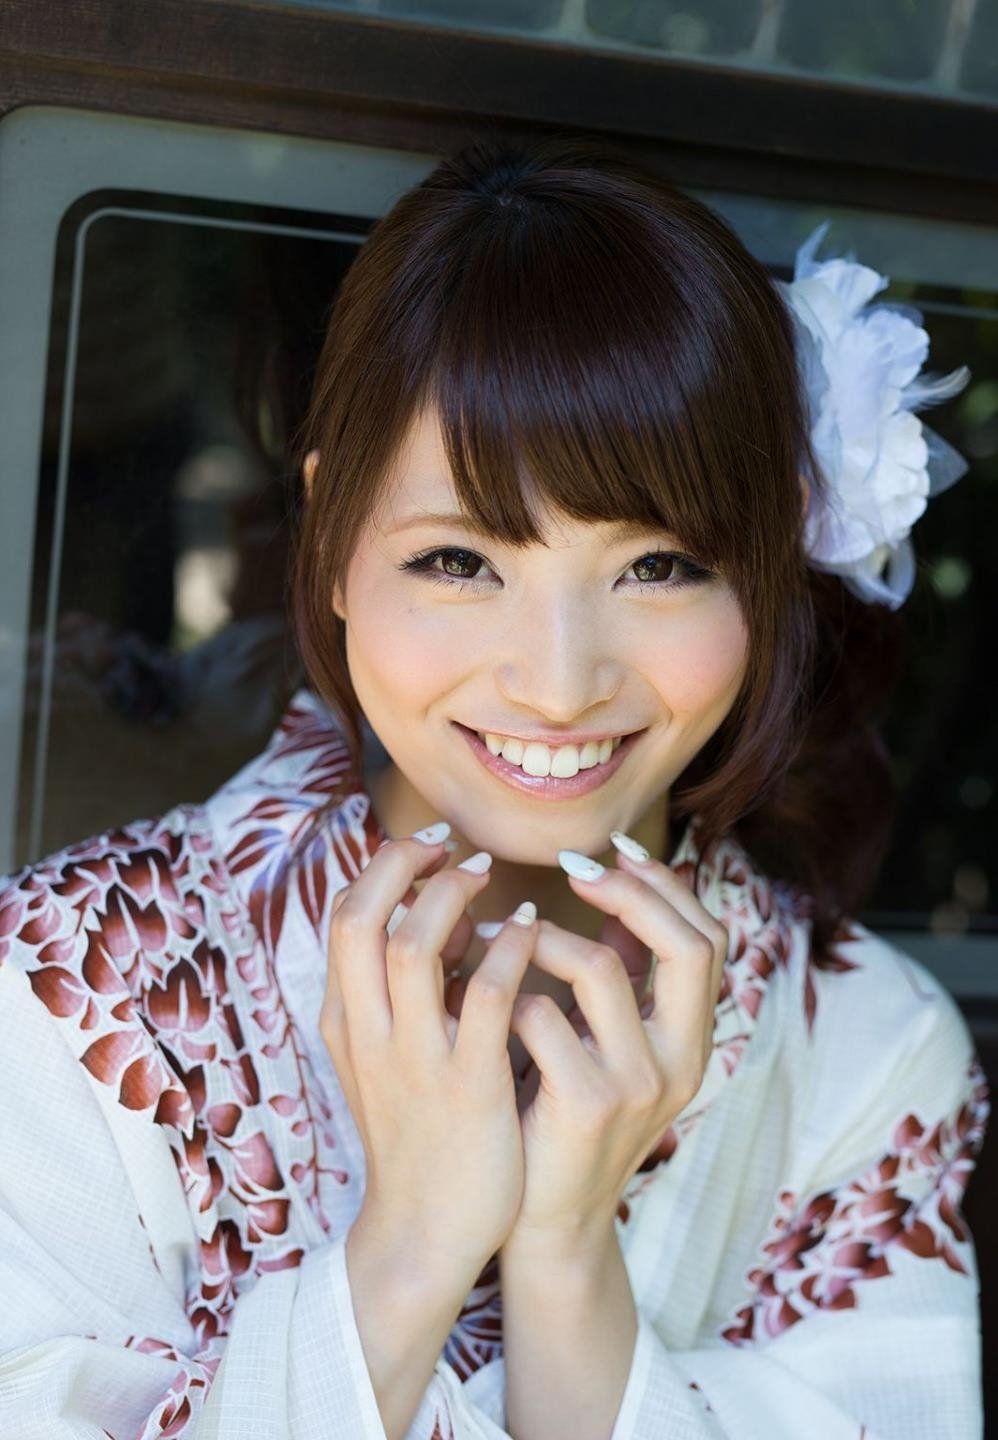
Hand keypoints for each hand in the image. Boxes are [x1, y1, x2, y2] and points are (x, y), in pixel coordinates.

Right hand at [321, 835, 540, 1276]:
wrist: (423, 1234)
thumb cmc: (416, 1135)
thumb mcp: (383, 1059)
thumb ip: (398, 994)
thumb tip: (442, 919)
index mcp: (344, 1022)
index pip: (345, 917)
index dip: (385, 871)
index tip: (430, 852)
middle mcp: (367, 1033)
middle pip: (361, 917)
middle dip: (404, 866)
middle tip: (453, 850)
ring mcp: (415, 1059)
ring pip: (415, 945)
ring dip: (454, 898)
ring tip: (489, 880)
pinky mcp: (468, 1086)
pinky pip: (490, 995)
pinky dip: (509, 949)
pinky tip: (530, 931)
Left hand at [501, 846, 727, 1248]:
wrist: (544, 1221)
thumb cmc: (563, 1113)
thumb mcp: (608, 1042)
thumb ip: (621, 974)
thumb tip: (619, 886)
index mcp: (692, 1040)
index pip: (709, 938)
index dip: (665, 887)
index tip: (612, 855)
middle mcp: (682, 1061)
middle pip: (690, 945)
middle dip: (630, 893)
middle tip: (573, 870)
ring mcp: (638, 1087)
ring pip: (604, 970)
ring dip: (545, 941)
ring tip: (503, 939)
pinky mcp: (586, 1107)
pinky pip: (542, 1017)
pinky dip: (508, 997)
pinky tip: (479, 1004)